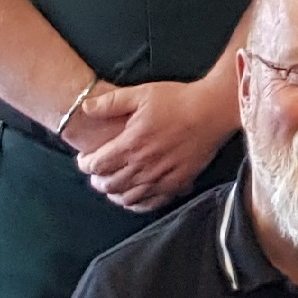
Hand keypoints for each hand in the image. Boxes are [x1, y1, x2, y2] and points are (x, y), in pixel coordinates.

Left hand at [73, 77, 231, 211]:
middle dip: (97, 181)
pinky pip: (153, 202)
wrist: (213, 110)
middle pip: (109, 184)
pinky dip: (138, 203)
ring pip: (128, 197)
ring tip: (112, 185)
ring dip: (115, 194)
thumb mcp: (141, 93)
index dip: (85, 164)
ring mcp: (162, 176)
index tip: (84, 159)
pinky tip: (134, 197)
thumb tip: (85, 107)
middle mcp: (144, 164)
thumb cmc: (178, 100)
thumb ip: (110, 102)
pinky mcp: (178, 182)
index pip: (97, 164)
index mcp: (132, 143)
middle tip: (96, 174)